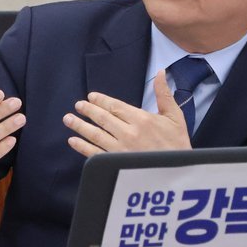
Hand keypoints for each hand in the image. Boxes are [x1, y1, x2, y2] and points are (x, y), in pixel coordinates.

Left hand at [63, 70, 190, 157]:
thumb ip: (164, 94)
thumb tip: (160, 72)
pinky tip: (73, 141)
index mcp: (142, 119)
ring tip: (68, 119)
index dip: (101, 100)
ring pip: (95, 134)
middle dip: (87, 110)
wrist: (178, 174)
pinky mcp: (116, 164)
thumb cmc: (178, 145)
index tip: (91, 97)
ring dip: (80, 125)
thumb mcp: (175, 117)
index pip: (115, 106)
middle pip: (102, 118)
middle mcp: (129, 133)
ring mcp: (120, 149)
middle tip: (77, 106)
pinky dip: (82, 146)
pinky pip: (95, 153)